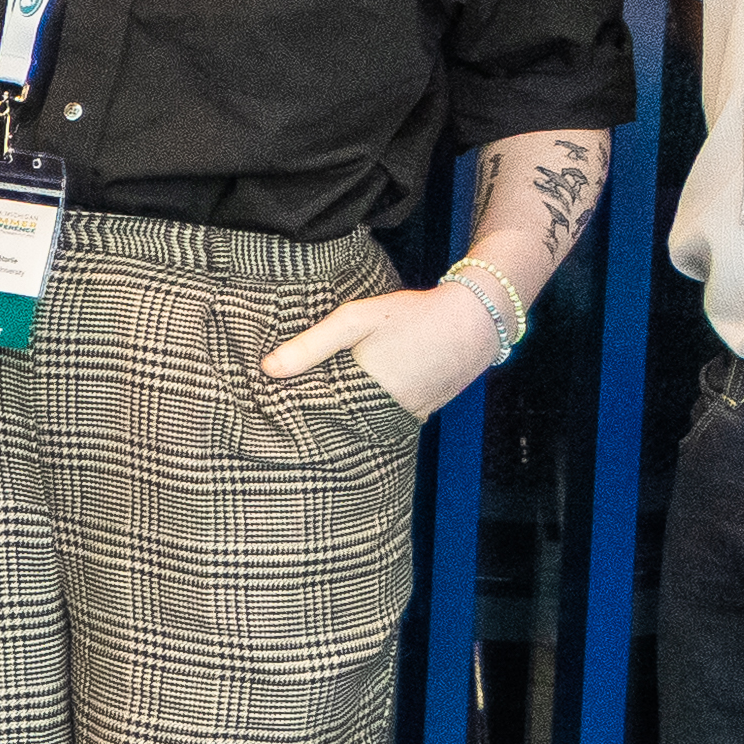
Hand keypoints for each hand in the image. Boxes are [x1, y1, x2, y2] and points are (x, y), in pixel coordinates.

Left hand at [261, 280, 506, 423]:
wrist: (475, 322)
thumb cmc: (411, 317)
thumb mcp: (355, 321)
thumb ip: (311, 345)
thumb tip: (268, 369)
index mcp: (364, 397)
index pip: (315, 416)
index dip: (292, 411)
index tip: (269, 407)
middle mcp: (385, 417)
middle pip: (336, 425)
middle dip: (313, 416)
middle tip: (283, 411)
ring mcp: (405, 420)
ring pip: (359, 426)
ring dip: (339, 417)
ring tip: (314, 404)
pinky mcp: (418, 417)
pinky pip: (382, 422)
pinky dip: (365, 414)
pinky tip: (352, 401)